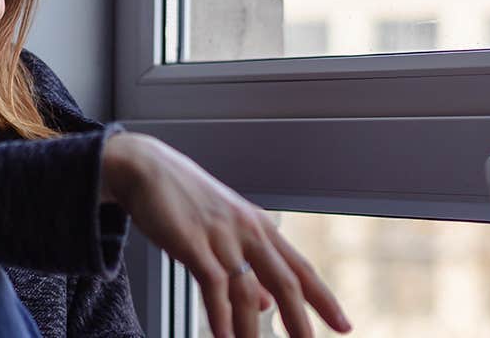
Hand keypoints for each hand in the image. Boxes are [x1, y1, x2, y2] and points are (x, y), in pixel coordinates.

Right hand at [100, 131, 351, 337]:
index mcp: (258, 226)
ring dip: (252, 331)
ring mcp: (221, 235)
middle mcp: (247, 230)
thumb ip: (246, 266)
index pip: (300, 268)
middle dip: (301, 320)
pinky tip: (224, 336)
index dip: (324, 298)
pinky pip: (213, 285)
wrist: (145, 168)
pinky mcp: (192, 242)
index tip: (344, 324)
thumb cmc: (182, 200)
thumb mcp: (223, 230)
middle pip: (285, 281)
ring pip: (247, 290)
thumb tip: (264, 305)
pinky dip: (220, 315)